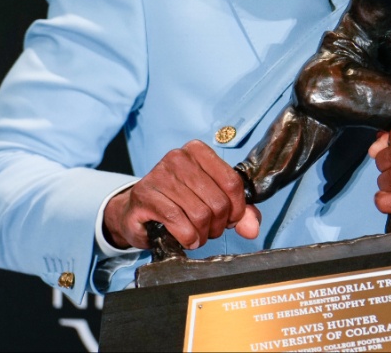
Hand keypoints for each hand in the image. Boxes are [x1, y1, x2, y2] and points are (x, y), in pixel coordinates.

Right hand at [102, 140, 260, 249]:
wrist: (137, 212)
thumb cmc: (178, 204)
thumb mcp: (212, 202)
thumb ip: (239, 213)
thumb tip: (252, 228)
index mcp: (198, 151)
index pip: (232, 182)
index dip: (237, 209)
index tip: (231, 220)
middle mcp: (178, 157)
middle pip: (218, 201)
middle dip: (218, 225)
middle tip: (209, 231)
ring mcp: (159, 174)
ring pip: (200, 214)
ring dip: (202, 234)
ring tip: (196, 235)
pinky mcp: (145, 195)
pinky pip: (178, 221)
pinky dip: (187, 237)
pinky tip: (186, 238)